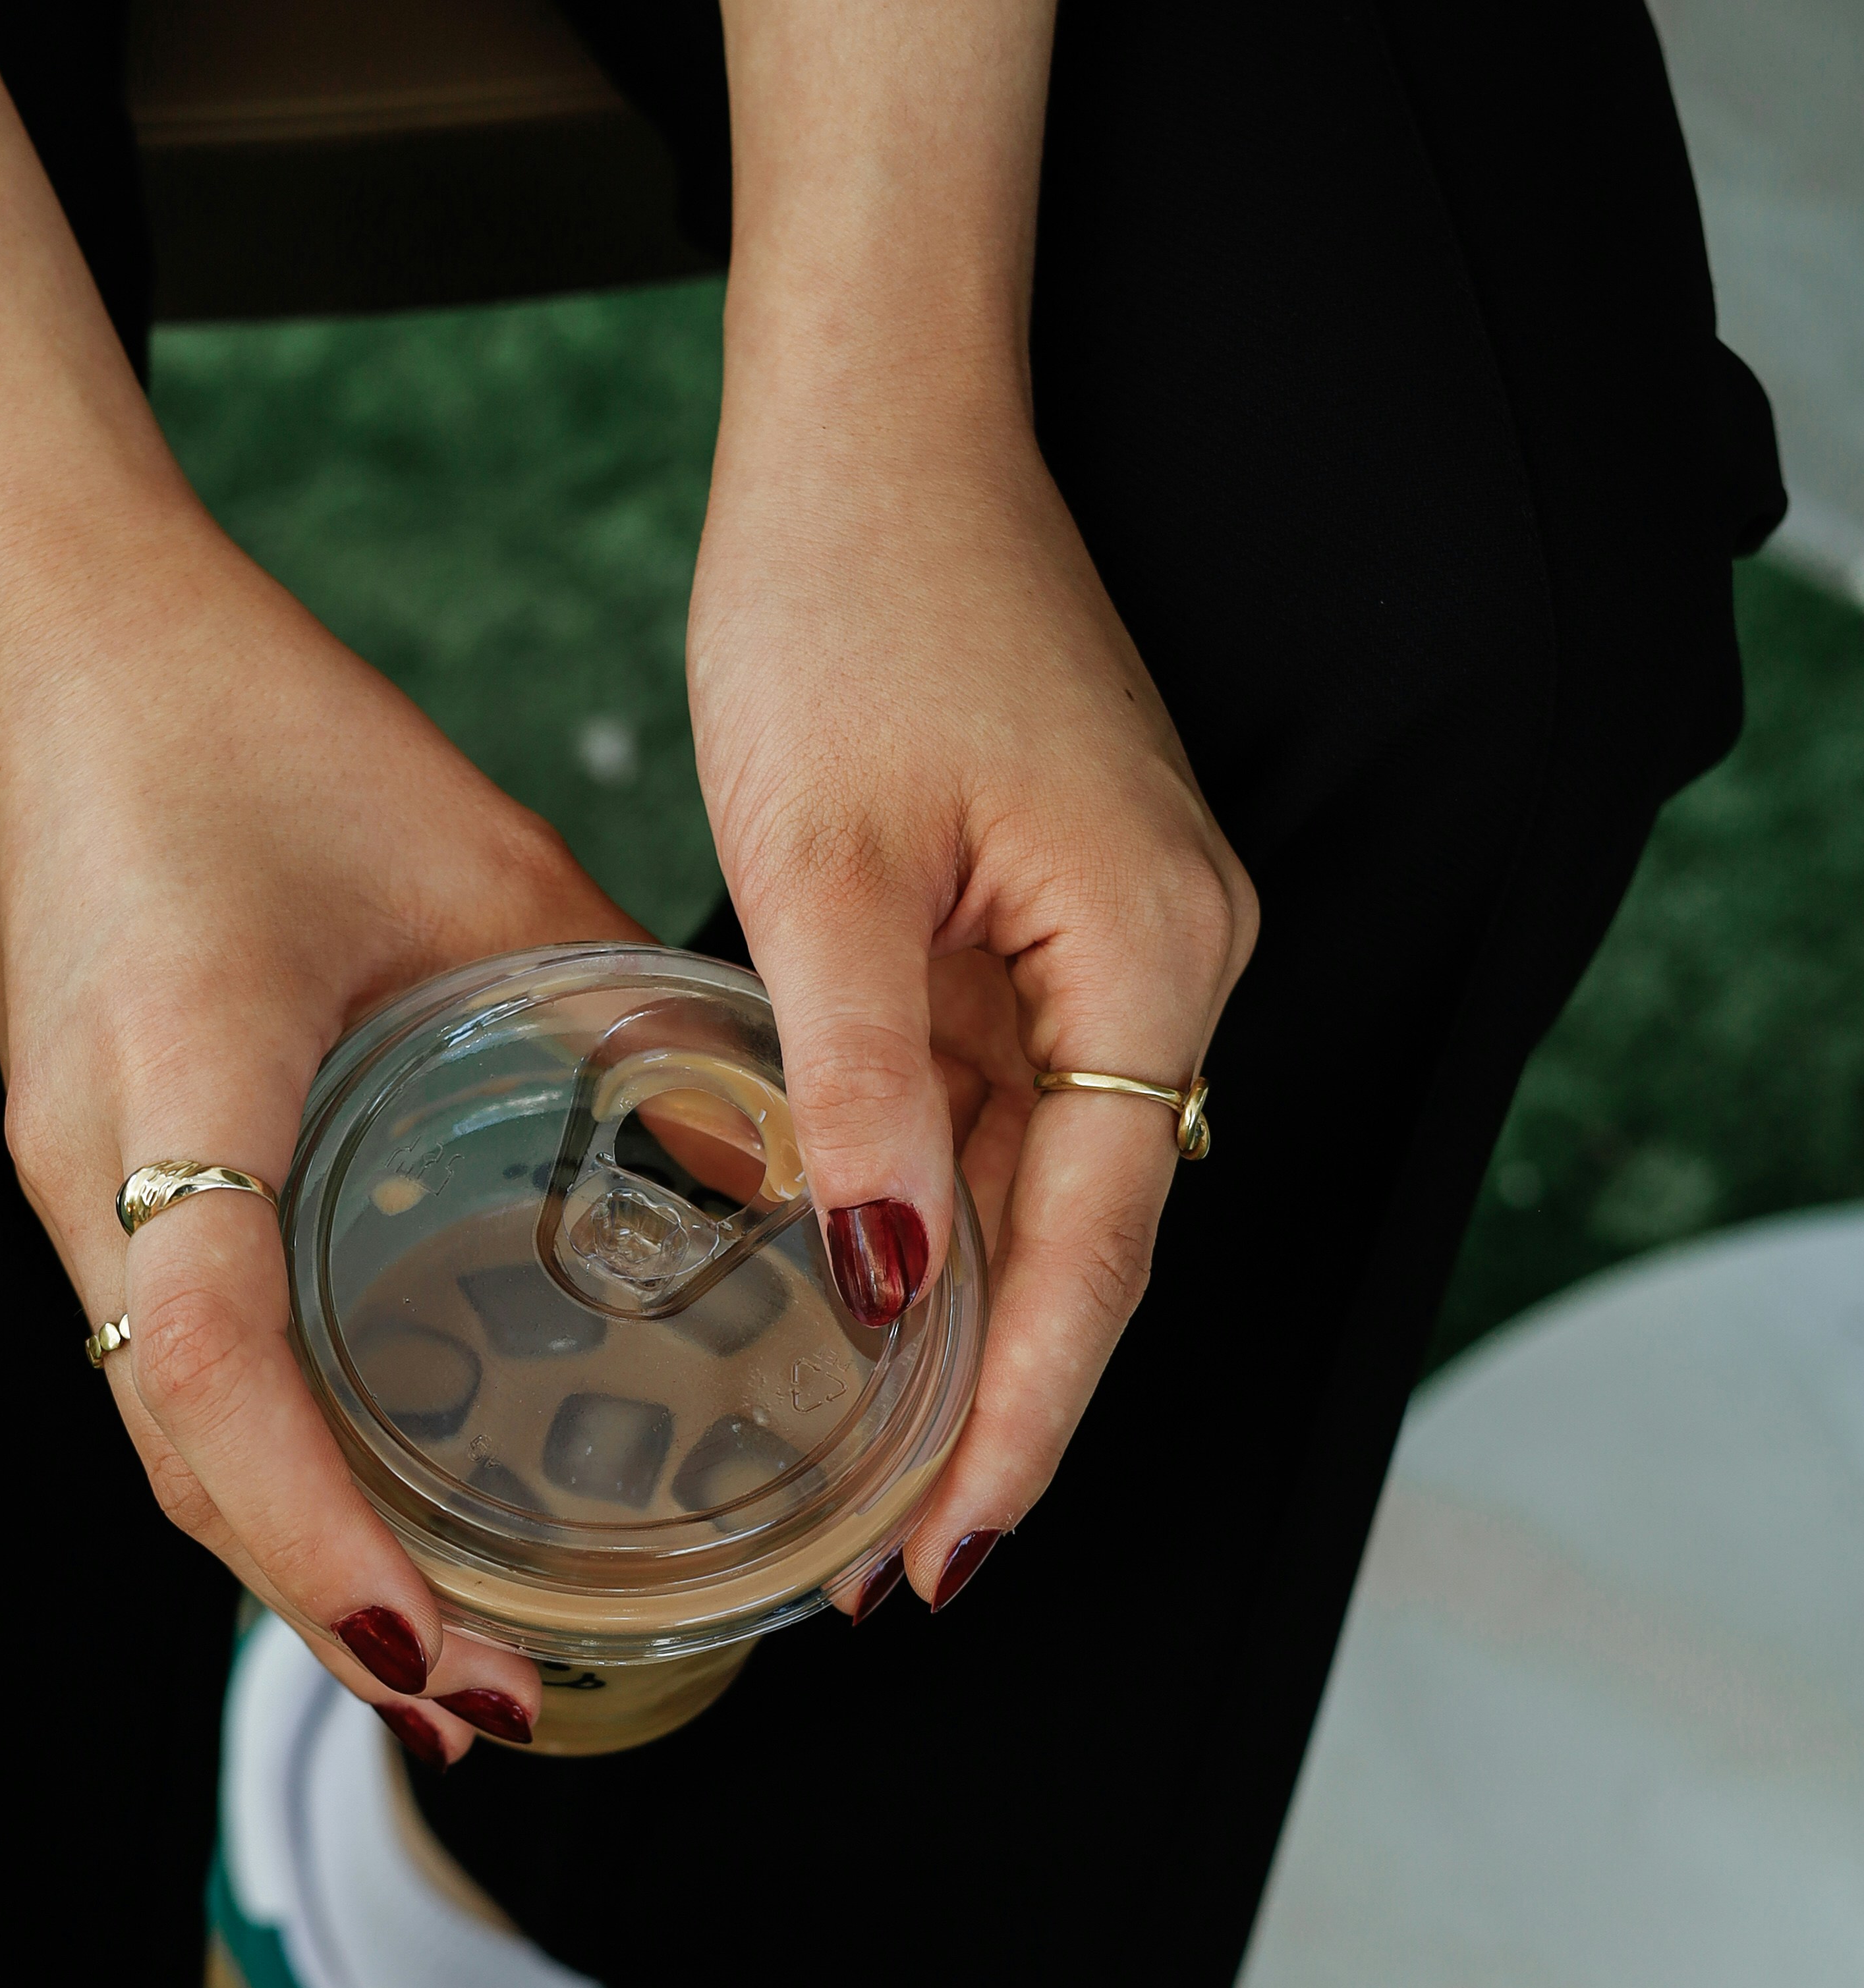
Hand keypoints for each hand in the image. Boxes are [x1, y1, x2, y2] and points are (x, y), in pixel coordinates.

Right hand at [0, 495, 638, 1757]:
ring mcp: (65, 1173)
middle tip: (493, 1706)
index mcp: (176, 1068)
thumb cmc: (250, 718)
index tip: (436, 1646)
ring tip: (441, 1666)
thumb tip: (768, 1152)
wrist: (44, 634)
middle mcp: (90, 1159)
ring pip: (160, 1428)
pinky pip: (162, 1360)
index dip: (317, 1524)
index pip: (217, 1358)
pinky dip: (260, 1463)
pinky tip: (360, 1514)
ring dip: (289, 1554)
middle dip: (323, 1596)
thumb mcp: (473, 852)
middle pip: (180, 1449)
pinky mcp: (79, 1165)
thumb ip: (614, 1011)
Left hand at [688, 377, 1257, 1604]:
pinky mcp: (1054, 905)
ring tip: (857, 1477)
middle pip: (1092, 1236)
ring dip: (959, 1317)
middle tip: (889, 1566)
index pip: (1096, 1249)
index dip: (1020, 1418)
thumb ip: (856, 1093)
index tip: (948, 1553)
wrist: (875, 421)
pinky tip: (857, 1295)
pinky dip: (935, 1196)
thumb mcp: (816, 872)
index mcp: (1149, 951)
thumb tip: (883, 1291)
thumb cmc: (845, 600)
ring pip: (1047, 1177)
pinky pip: (1009, 1093)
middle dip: (994, 1406)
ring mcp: (1120, 932)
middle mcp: (1172, 956)